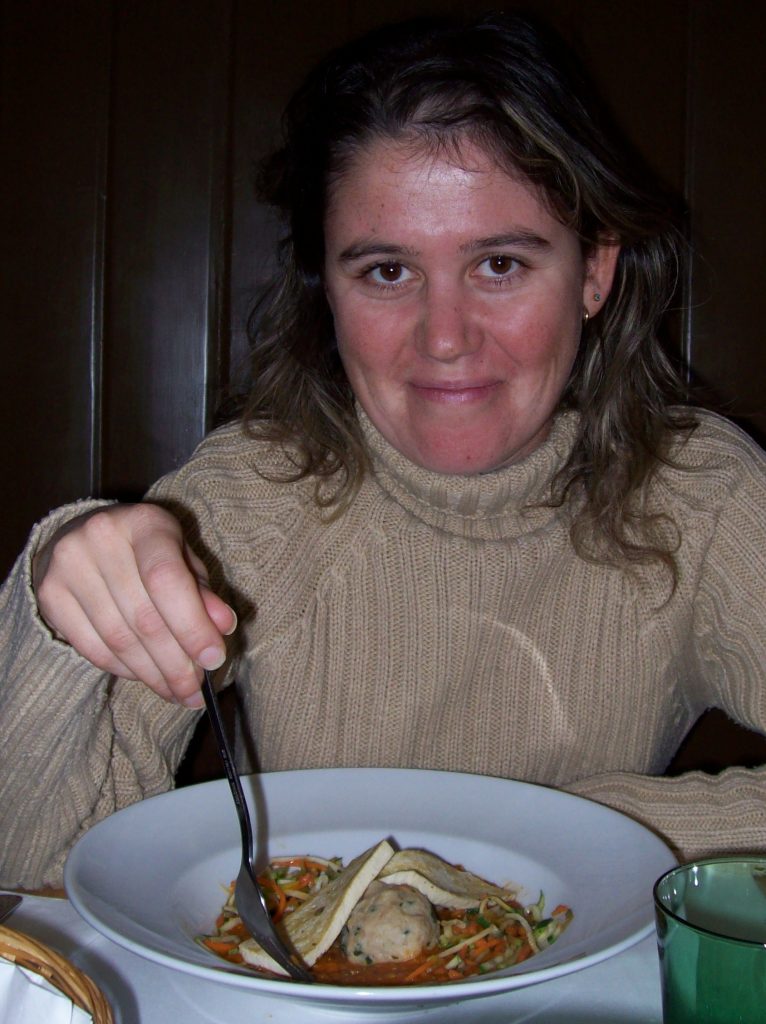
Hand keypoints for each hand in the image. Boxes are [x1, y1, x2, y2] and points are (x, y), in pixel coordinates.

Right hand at [32, 503, 236, 706]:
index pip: (167, 580)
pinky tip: (145, 676)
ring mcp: (68, 565)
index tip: (214, 659)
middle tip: (196, 691)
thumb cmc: (148, 552)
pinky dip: (124, 670)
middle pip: (143, 618)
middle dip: (176, 663)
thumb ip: (203, 592)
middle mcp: (101, 537)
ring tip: (177, 691)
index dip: (192, 626)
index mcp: (145, 522)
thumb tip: (223, 626)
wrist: (83, 536)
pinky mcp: (49, 594)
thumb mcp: (183, 559)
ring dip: (152, 674)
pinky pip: (93, 648)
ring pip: (118, 640)